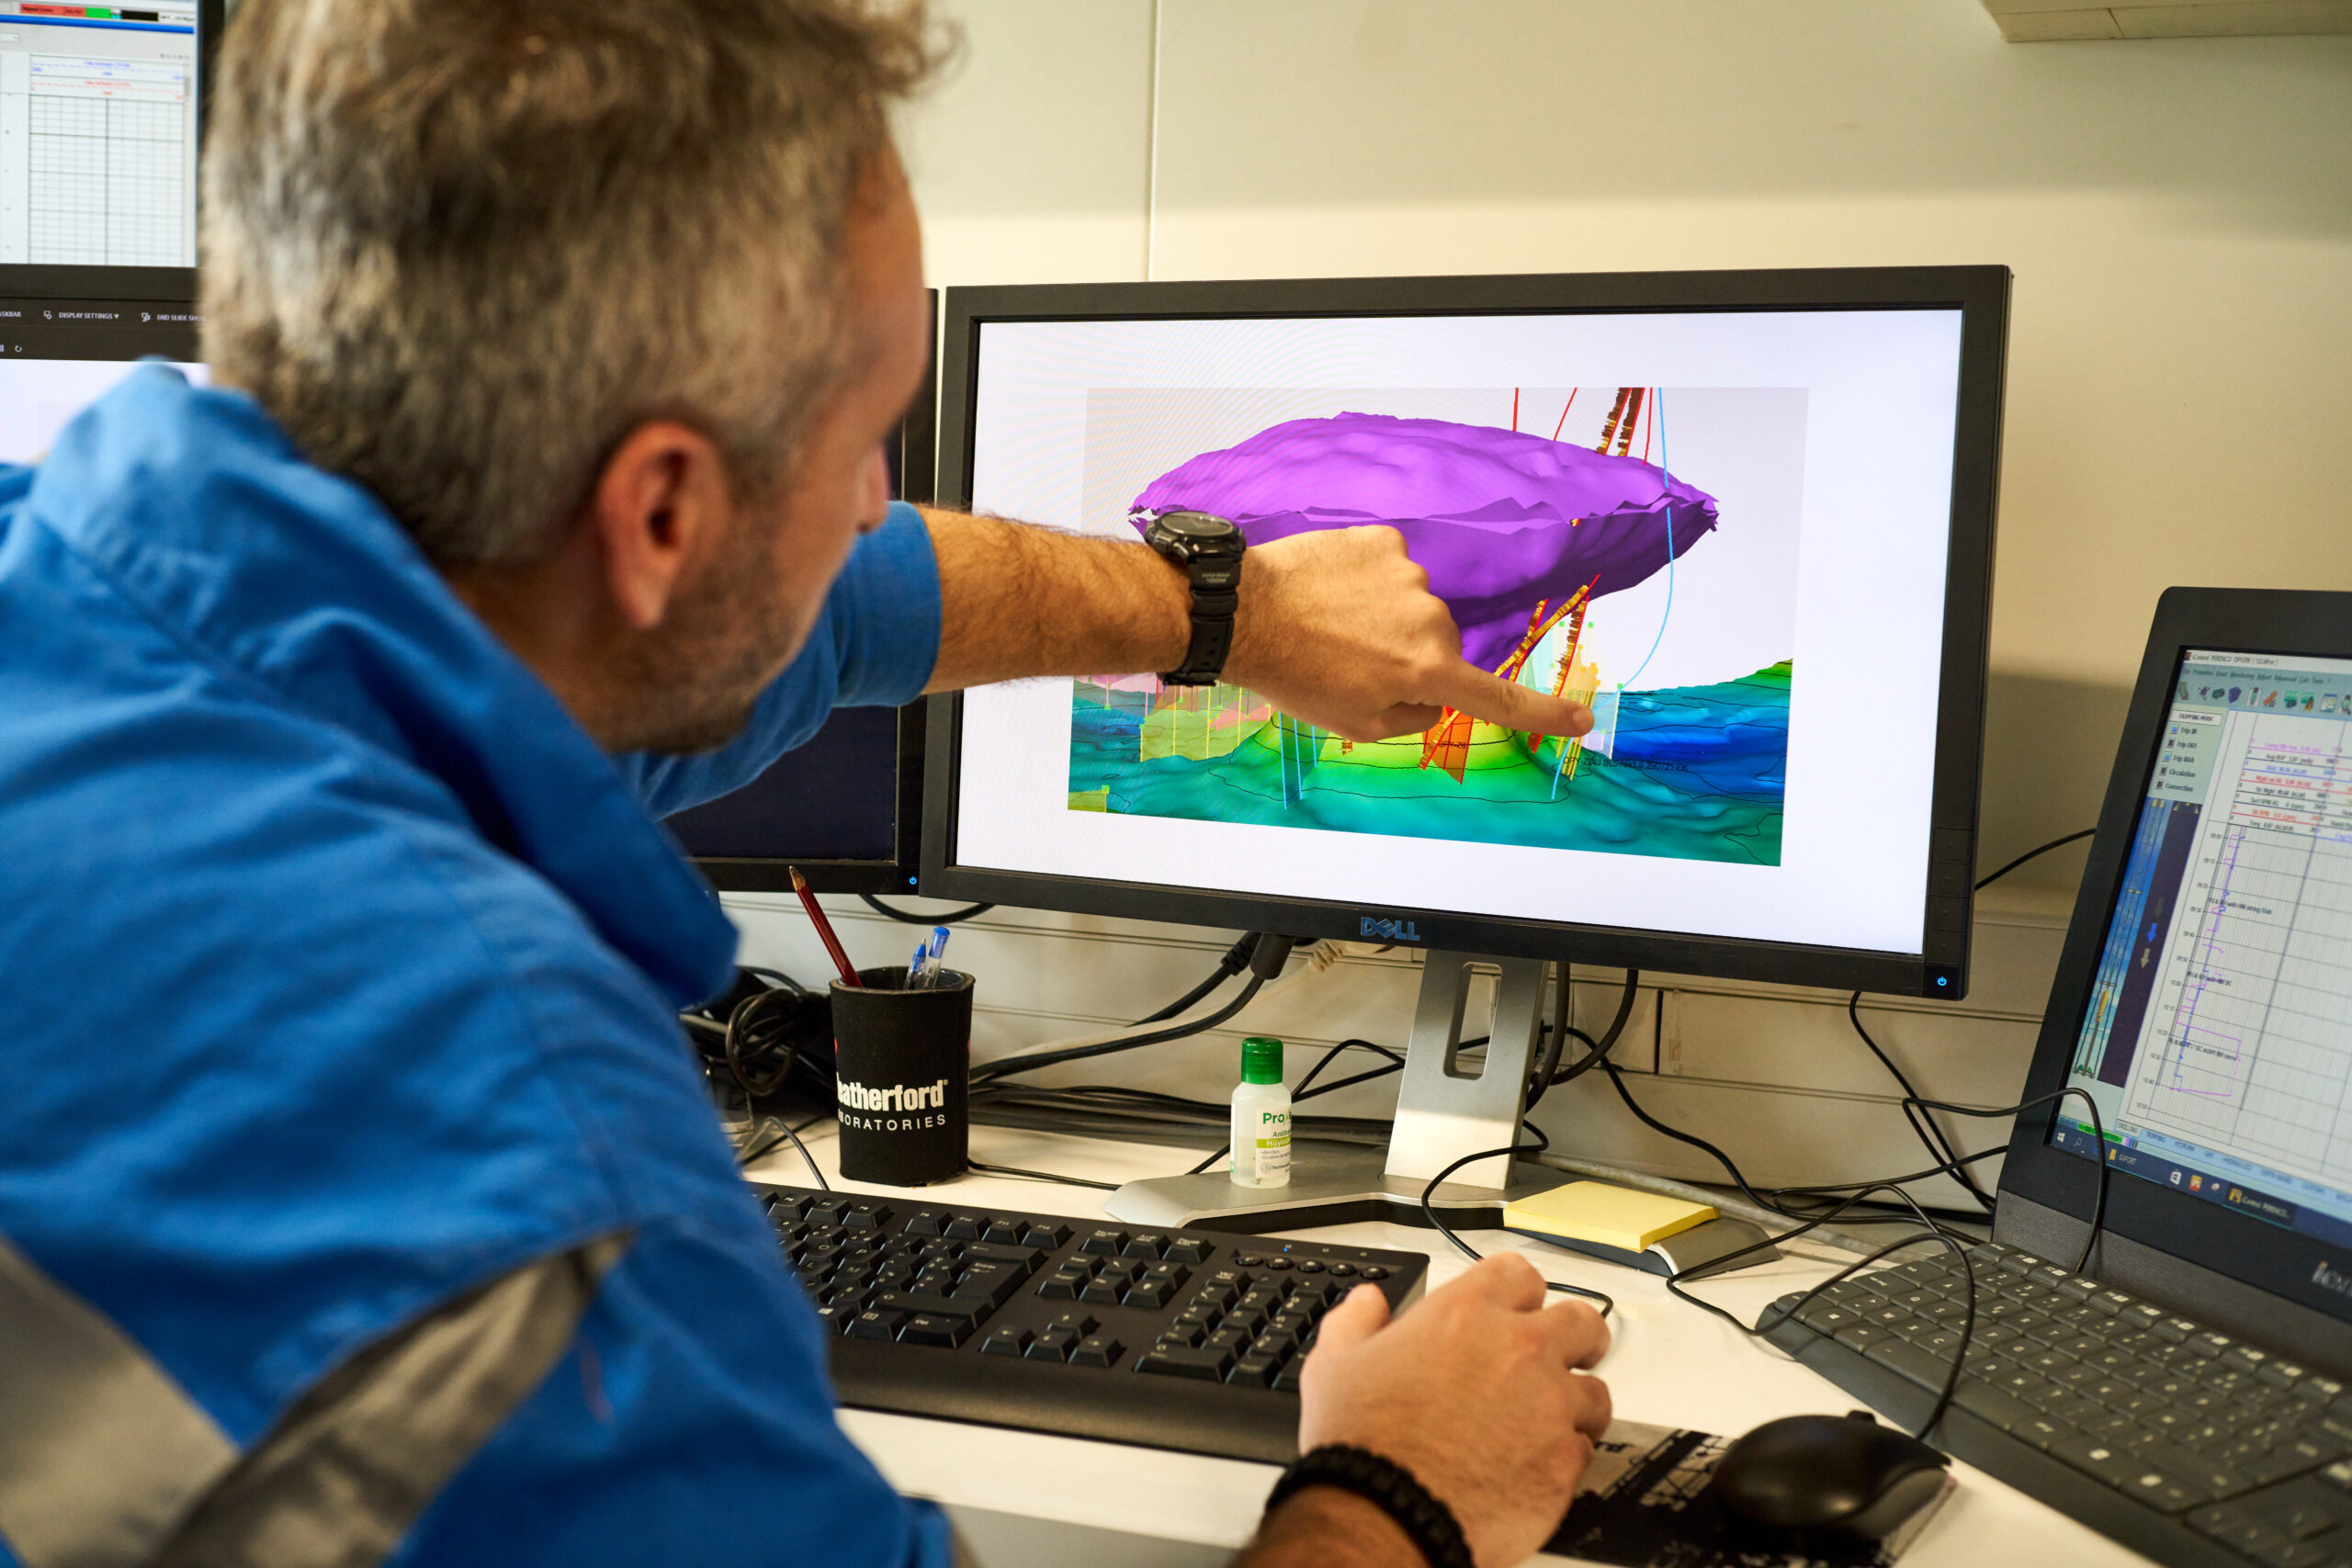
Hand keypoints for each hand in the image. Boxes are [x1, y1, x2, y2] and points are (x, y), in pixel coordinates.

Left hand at [1224, 525, 1596, 744]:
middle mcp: (1431, 619)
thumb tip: (1435, 696)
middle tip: (1350, 663)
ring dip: (1384, 618)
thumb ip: (1413, 716)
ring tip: (1330, 625)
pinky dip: (1366, 581)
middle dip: (1409, 659)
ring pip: (1414, 607)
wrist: (1244, 613)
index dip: (1546, 714)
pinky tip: (1329, 592)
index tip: (1584, 720)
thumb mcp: (1357, 724)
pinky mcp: (1383, 541)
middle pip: (1441, 648)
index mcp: (1428, 672)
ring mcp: (1409, 574)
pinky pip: (1389, 569)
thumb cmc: (1296, 675)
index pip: (1500, 699)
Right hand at [1288, 1253, 1612, 1567]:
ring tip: (1554, 1420)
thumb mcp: (1335, 1365)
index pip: (1518, 1274)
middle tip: (1569, 1353)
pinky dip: (1566, 1456)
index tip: (1519, 1306)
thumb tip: (1367, 1302)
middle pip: (1581, 1322)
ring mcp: (1548, 1405)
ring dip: (1577, 1402)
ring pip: (1596, 1391)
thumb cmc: (1361, 1443)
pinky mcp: (1563, 1461)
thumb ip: (1356, 1322)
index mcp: (1464, 1314)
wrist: (1385, 1515)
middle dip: (1578, 1337)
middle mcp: (1517, 1350)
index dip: (1520, 1290)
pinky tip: (1538, 1464)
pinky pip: (1584, 1449)